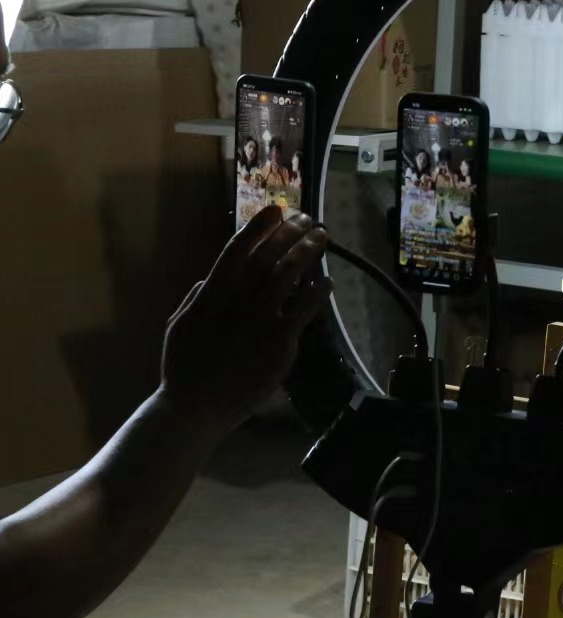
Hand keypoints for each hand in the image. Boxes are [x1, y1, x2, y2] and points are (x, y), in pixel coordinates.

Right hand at [159, 206, 330, 434]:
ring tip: (321, 238)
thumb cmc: (185, 367)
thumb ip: (197, 298)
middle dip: (290, 233)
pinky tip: (326, 280)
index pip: (236, 251)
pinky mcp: (277, 342)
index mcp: (209, 296)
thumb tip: (210, 277)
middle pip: (267, 257)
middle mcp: (234, 303)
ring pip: (288, 276)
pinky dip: (317, 290)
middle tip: (307, 219)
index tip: (276, 210)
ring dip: (307, 251)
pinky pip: (304, 308)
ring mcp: (257, 321)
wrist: (195, 407)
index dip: (257, 228)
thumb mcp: (180, 324)